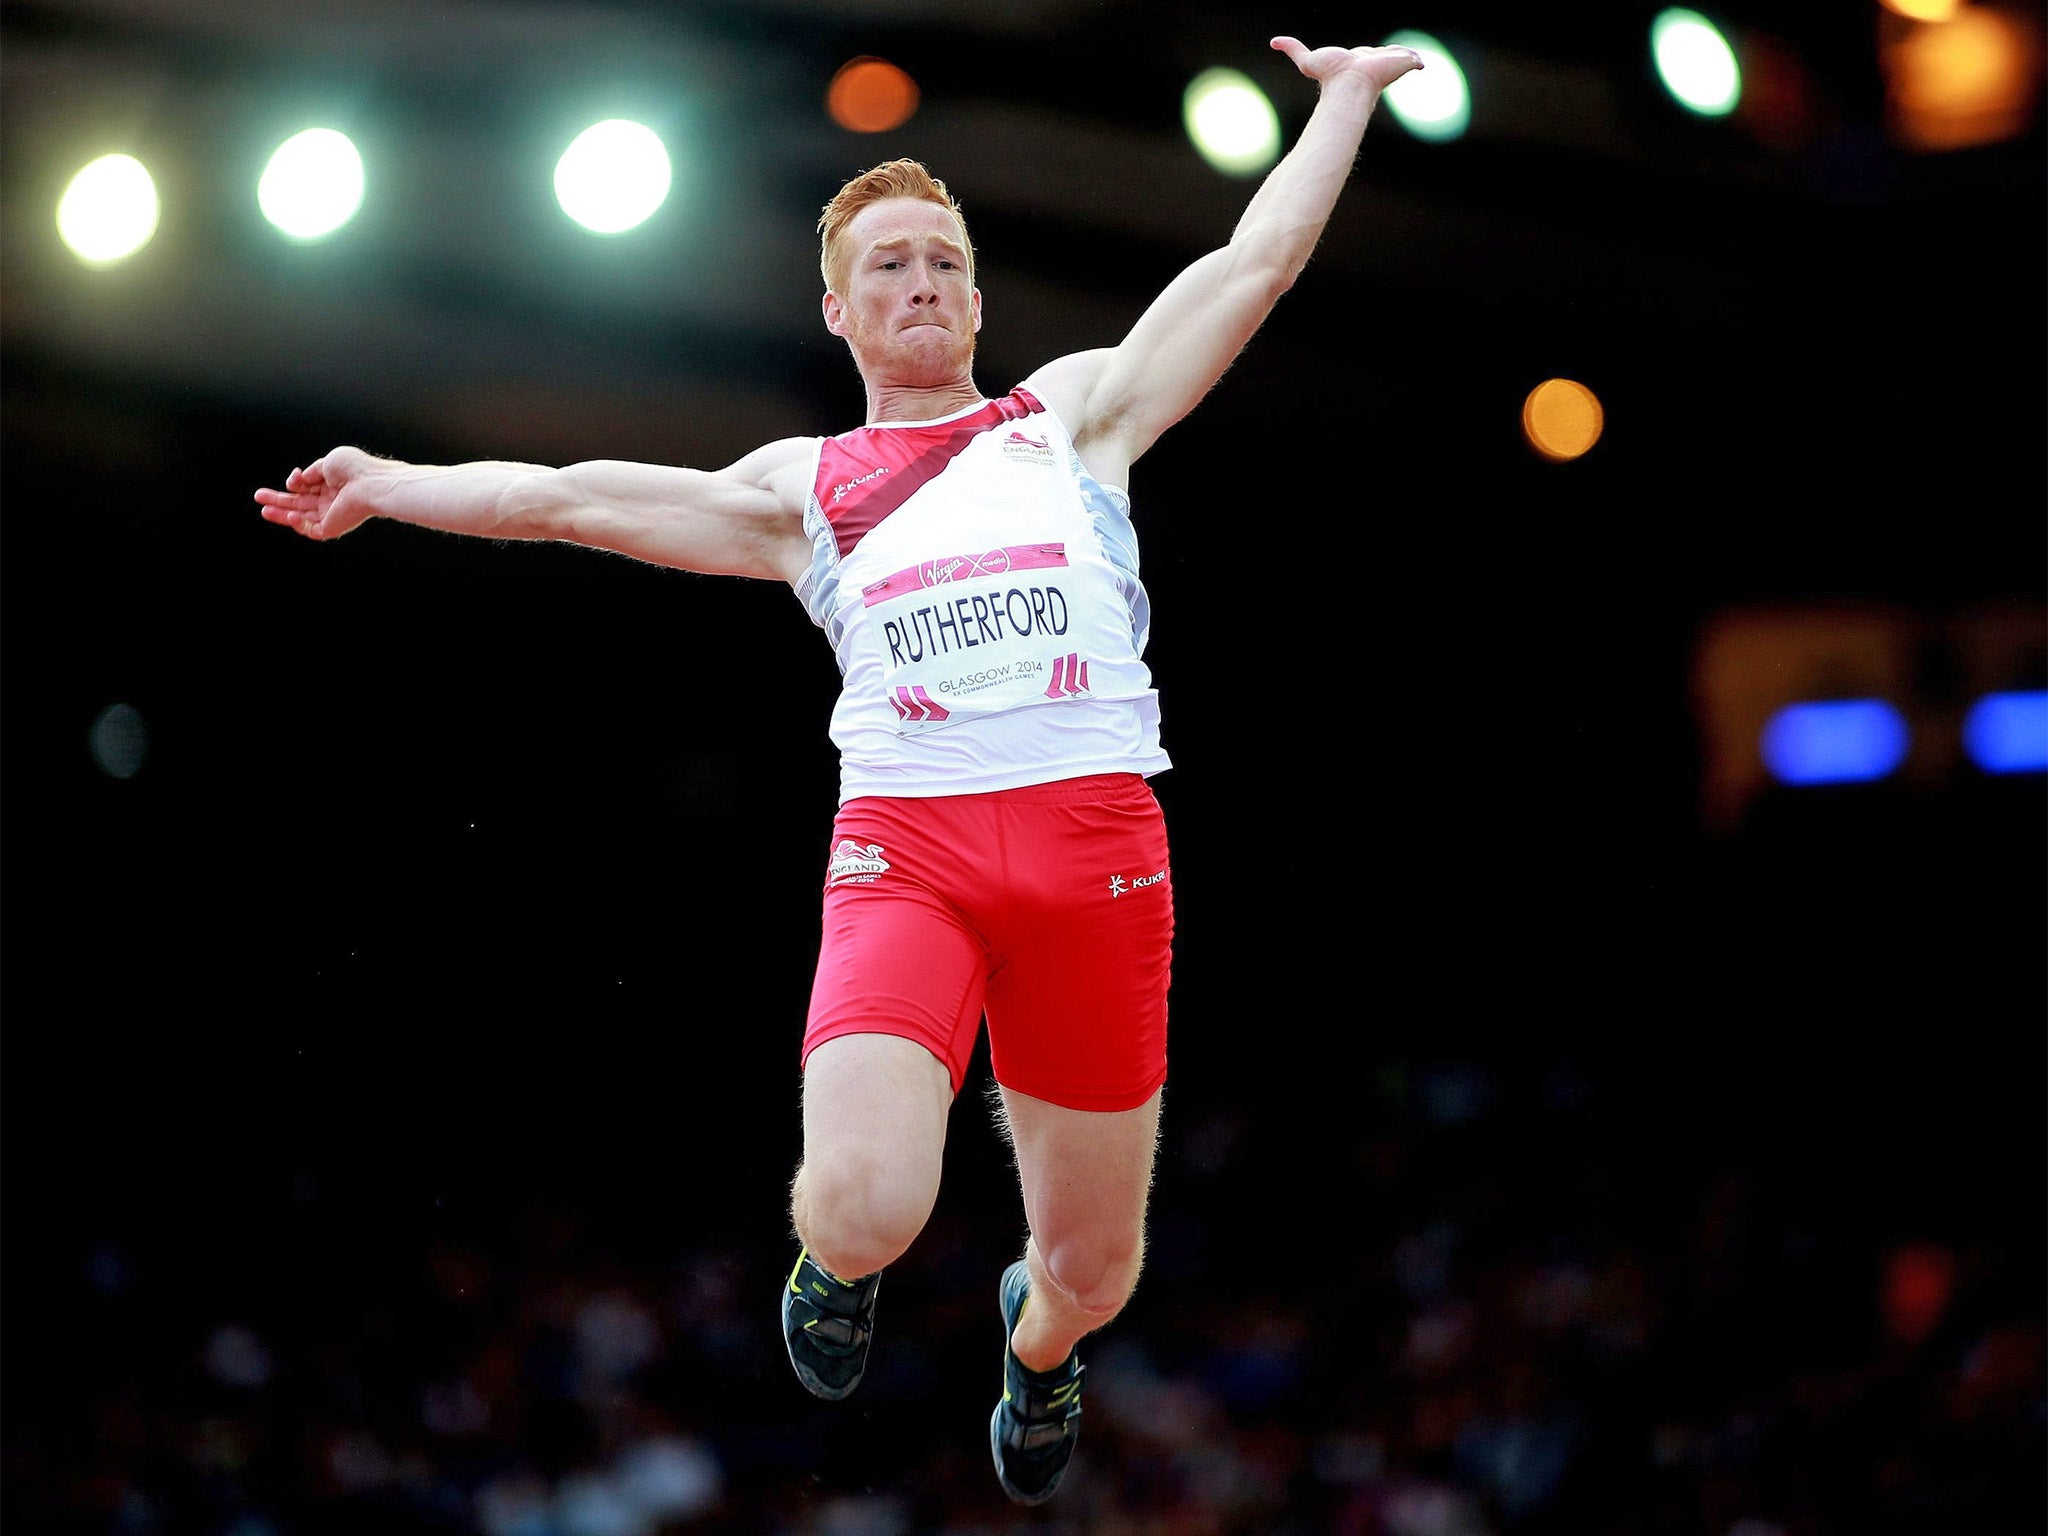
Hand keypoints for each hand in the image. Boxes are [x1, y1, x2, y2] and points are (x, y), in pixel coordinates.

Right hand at [254, 446, 378, 539]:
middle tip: (258, 496)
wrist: (370, 484)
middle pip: (299, 503)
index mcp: (332, 484)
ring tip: (263, 509)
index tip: (296, 476)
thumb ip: (312, 471)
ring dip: (281, 513)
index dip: (295, 482)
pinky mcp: (332, 527)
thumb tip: (300, 479)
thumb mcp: (328, 462)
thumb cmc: (355, 469)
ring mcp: (331, 515)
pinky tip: (289, 514)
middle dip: (278, 499)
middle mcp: (331, 501)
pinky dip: (297, 523)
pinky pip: (310, 529)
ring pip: (300, 517)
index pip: (306, 487)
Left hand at [1270, 37, 1423, 95]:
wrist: (1349, 84)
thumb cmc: (1330, 76)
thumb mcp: (1306, 61)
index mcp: (1358, 63)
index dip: (1366, 56)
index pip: (1365, 58)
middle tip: (1391, 58)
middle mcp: (1373, 63)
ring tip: (1409, 59)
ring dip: (1402, 58)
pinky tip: (1421, 64)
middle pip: (1382, 58)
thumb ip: (1293, 49)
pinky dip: (1416, 61)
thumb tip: (1273, 42)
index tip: (1366, 57)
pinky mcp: (1399, 64)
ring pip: (1397, 58)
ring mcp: (1387, 64)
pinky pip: (1412, 61)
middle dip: (1386, 57)